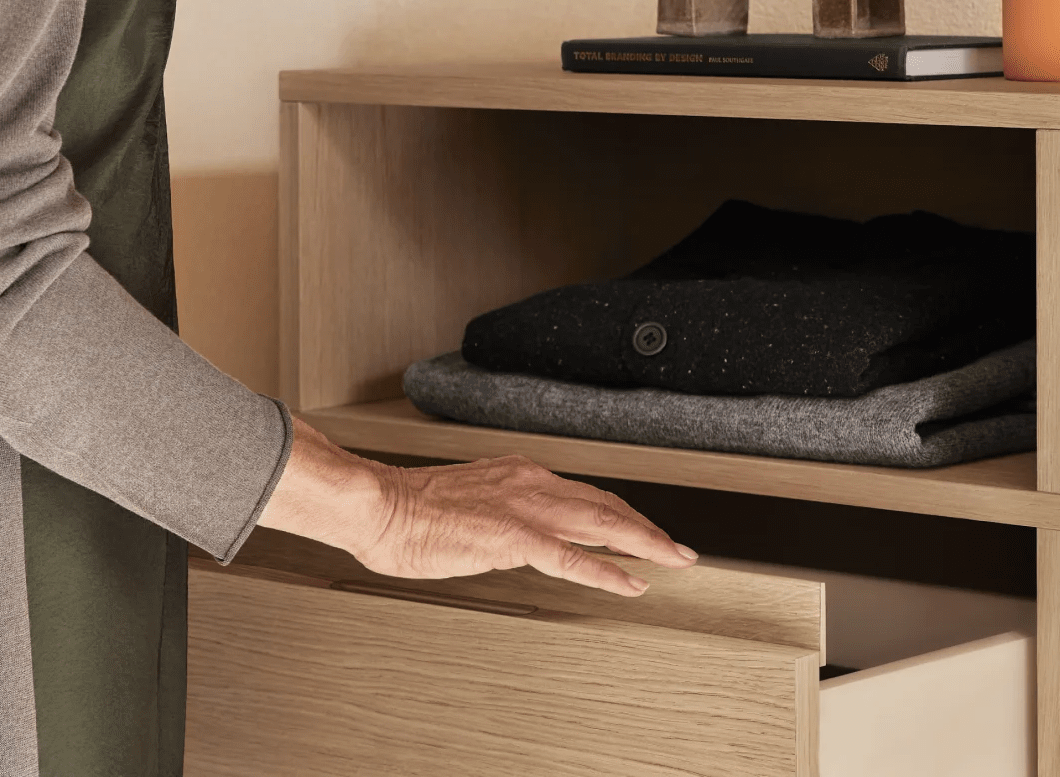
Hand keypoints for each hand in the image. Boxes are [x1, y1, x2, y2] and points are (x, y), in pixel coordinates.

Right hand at [257, 415, 696, 595]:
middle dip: (649, 528)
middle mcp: (531, 484)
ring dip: (645, 543)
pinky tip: (629, 583)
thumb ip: (504, 515)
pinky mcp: (512, 538)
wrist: (379, 505)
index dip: (624, 514)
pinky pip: (571, 559)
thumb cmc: (412, 509)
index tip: (646, 529)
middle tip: (680, 549)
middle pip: (606, 506)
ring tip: (673, 560)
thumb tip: (523, 536)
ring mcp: (524, 510)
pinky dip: (606, 571)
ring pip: (602, 525)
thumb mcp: (470, 503)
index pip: (587, 494)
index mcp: (520, 475)